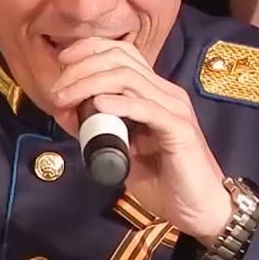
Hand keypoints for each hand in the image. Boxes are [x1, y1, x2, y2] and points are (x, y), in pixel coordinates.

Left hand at [50, 38, 231, 245]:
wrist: (201, 209)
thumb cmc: (165, 182)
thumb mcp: (123, 152)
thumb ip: (100, 132)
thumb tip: (67, 113)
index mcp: (154, 93)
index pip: (122, 53)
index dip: (90, 50)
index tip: (62, 62)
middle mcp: (165, 93)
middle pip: (120, 59)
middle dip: (82, 68)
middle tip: (57, 90)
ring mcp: (174, 109)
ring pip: (128, 78)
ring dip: (90, 84)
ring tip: (66, 99)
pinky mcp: (179, 129)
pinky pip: (147, 108)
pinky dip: (120, 104)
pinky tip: (98, 105)